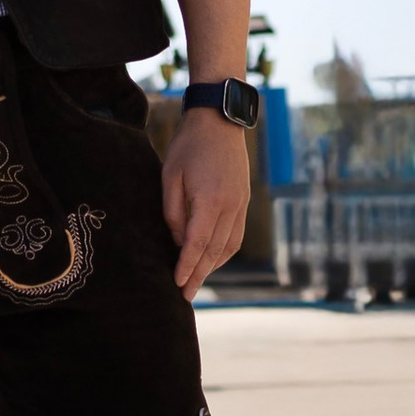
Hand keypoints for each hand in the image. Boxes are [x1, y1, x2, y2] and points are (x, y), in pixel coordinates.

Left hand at [161, 105, 249, 300]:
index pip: (198, 244)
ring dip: (213, 266)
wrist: (219, 120)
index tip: (177, 284)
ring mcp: (241, 204)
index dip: (187, 266)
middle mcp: (231, 206)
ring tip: (196, 281)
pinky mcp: (244, 201)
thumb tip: (178, 241)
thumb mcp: (170, 176)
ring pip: (229, 246)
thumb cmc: (189, 146)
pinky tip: (212, 259)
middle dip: (199, 275)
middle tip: (186, 295)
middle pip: (215, 251)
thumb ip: (173, 212)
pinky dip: (224, 252)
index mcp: (211, 200)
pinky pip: (236, 235)